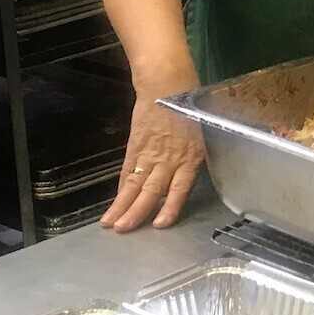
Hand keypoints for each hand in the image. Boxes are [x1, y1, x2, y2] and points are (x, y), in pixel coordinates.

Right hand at [102, 83, 204, 232]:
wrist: (167, 83)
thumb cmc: (190, 107)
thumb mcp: (203, 134)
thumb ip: (194, 158)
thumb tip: (190, 176)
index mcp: (190, 156)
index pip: (179, 189)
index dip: (169, 207)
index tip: (160, 224)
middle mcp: (169, 158)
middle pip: (151, 191)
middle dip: (136, 212)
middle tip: (124, 230)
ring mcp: (149, 152)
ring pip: (134, 184)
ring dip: (121, 205)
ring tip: (110, 223)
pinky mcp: (135, 144)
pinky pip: (127, 169)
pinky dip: (121, 186)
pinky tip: (115, 200)